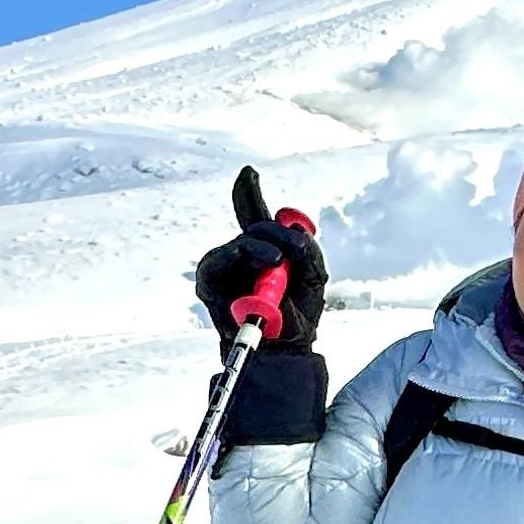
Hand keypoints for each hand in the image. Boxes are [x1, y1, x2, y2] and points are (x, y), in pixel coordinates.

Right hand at [194, 166, 326, 350]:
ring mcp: (226, 268)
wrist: (283, 349)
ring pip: (241, 241)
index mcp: (268, 251)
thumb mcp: (313, 278)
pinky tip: (258, 263)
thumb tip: (293, 231)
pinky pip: (216, 262)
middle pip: (254, 225)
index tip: (249, 173)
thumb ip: (307, 251)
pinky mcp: (210, 283)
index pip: (256, 216)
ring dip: (261, 247)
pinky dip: (237, 258)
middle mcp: (245, 256)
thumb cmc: (297, 316)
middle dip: (275, 231)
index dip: (249, 194)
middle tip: (291, 248)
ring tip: (276, 261)